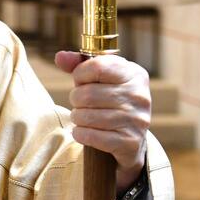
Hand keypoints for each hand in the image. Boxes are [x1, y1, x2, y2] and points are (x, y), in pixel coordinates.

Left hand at [55, 51, 150, 190]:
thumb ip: (79, 65)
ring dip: (77, 118)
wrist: (131, 138)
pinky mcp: (130, 142)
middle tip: (79, 103)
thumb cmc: (110, 100)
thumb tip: (60, 57)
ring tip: (81, 117)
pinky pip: (92, 136)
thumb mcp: (100, 78)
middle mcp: (139, 96)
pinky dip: (80, 134)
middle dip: (75, 99)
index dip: (80, 74)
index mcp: (134, 74)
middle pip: (88, 94)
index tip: (80, 81)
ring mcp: (137, 120)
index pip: (98, 67)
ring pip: (88, 116)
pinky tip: (83, 131)